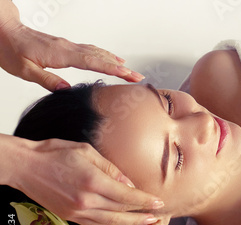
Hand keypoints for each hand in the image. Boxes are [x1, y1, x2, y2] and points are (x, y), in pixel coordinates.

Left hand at [0, 2, 143, 90]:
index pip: (92, 62)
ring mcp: (68, 46)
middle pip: (101, 58)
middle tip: (138, 77)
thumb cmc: (9, 49)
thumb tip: (67, 89)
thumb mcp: (24, 70)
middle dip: (121, 68)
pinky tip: (112, 59)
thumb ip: (47, 80)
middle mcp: (67, 48)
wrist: (2, 30)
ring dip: (116, 62)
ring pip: (98, 53)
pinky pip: (91, 50)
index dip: (112, 69)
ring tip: (131, 71)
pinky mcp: (66, 46)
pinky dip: (105, 55)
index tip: (128, 75)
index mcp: (59, 55)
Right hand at [10, 138, 164, 224]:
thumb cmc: (56, 153)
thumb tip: (129, 184)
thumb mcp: (87, 152)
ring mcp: (77, 212)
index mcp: (93, 181)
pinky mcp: (69, 217)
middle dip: (141, 215)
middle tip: (157, 215)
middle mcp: (86, 201)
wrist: (25, 166)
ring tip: (144, 223)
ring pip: (110, 224)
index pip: (127, 196)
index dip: (145, 201)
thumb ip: (111, 169)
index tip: (159, 202)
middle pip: (121, 213)